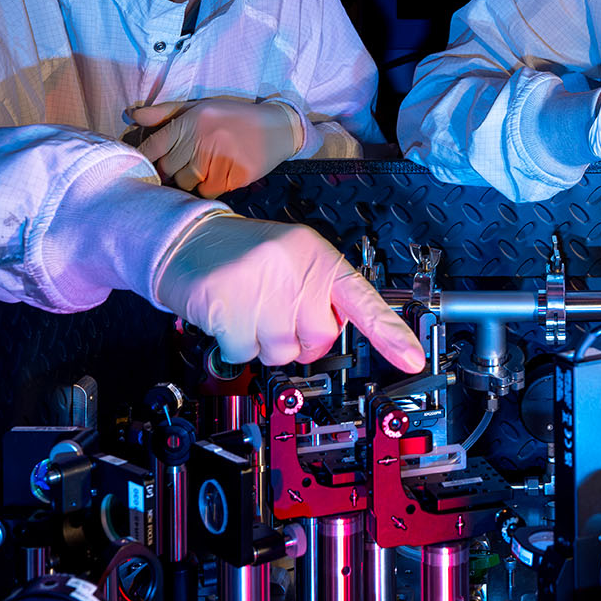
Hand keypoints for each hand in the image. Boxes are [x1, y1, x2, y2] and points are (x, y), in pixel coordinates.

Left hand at [126, 98, 302, 197]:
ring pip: (187, 184)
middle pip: (168, 169)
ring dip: (190, 181)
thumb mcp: (200, 107)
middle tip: (181, 167)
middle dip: (170, 172)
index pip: (154, 145)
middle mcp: (203, 139)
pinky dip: (210, 187)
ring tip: (204, 168)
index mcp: (191, 121)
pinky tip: (220, 173)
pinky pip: (209, 191)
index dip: (146, 159)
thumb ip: (165, 112)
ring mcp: (220, 159)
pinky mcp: (236, 175)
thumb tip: (133, 115)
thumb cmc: (233, 116)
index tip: (146, 165)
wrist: (278, 127)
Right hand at [152, 214, 425, 371]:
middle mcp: (294, 268)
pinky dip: (235, 344)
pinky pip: (245, 353)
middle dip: (299, 339)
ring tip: (249, 309)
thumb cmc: (244, 256)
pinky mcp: (228, 305)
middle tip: (277, 313)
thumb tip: (333, 333)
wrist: (187, 240)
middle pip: (320, 338)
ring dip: (263, 342)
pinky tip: (228, 316)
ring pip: (281, 352)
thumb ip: (320, 292)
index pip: (363, 299)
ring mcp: (261, 286)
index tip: (412, 360)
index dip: (390, 334)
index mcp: (317, 256)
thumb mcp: (293, 261)